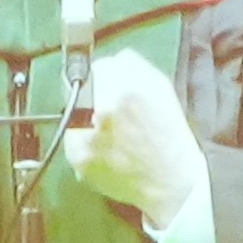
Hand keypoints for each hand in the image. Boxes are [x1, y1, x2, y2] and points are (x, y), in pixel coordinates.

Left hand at [65, 47, 207, 239]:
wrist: (170, 180)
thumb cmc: (168, 135)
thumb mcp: (160, 87)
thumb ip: (132, 65)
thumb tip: (110, 61)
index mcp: (128, 87)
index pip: (100, 67)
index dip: (106, 77)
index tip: (111, 86)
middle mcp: (104, 109)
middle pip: (85, 90)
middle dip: (95, 98)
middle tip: (113, 114)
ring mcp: (88, 135)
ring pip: (75, 115)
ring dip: (87, 120)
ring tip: (113, 135)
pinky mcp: (79, 158)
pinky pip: (73, 140)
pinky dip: (85, 143)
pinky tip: (107, 150)